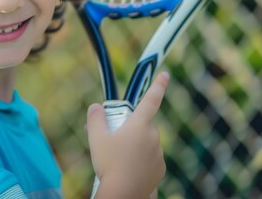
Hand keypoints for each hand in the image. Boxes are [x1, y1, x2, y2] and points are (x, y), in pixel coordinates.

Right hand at [86, 72, 169, 198]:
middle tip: (110, 136)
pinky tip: (127, 168)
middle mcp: (153, 136)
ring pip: (144, 142)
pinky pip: (148, 158)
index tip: (165, 74)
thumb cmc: (109, 163)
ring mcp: (158, 154)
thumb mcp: (95, 138)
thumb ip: (95, 118)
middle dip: (128, 127)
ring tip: (116, 157)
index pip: (151, 99)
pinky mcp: (159, 169)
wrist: (123, 193)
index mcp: (140, 124)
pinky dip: (139, 160)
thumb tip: (95, 108)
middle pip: (141, 124)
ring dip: (133, 145)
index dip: (158, 85)